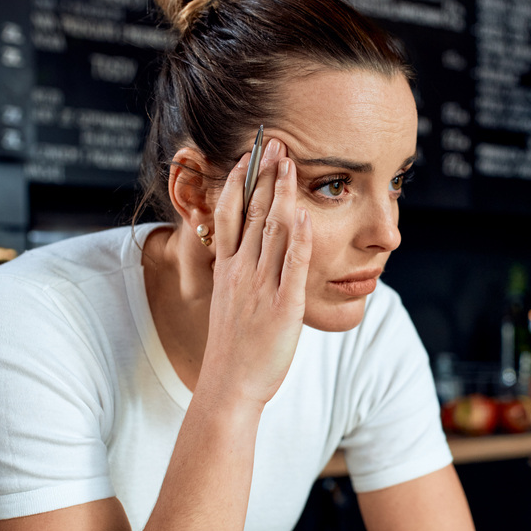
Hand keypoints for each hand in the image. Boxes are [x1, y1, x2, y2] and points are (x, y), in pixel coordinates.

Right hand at [201, 138, 311, 407]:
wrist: (229, 387)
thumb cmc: (233, 351)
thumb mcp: (229, 305)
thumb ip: (238, 278)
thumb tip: (245, 260)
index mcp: (227, 271)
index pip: (229, 216)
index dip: (237, 183)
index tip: (246, 157)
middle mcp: (241, 273)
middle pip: (250, 213)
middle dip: (262, 176)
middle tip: (273, 144)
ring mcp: (261, 288)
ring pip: (271, 231)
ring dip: (281, 194)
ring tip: (290, 163)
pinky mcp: (283, 306)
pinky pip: (292, 266)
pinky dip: (298, 238)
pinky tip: (303, 214)